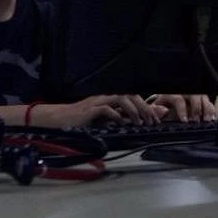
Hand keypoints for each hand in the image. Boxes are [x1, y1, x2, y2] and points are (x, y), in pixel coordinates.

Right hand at [37, 94, 159, 127]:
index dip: (147, 106)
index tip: (156, 118)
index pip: (134, 96)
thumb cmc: (84, 119)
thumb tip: (142, 120)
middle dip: (144, 107)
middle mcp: (107, 95)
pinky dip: (116, 115)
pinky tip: (122, 123)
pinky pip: (106, 108)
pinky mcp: (90, 109)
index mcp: (112, 97)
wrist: (61, 119)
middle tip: (152, 120)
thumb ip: (123, 117)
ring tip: (140, 122)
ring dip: (133, 110)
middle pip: (131, 95)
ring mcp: (99, 100)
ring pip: (121, 98)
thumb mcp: (108, 119)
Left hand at [150, 94, 215, 122]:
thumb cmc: (163, 106)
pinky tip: (212, 117)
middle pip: (194, 96)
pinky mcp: (201, 99)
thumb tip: (164, 111)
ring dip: (206, 109)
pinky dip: (211, 109)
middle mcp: (185, 93)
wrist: (168, 101)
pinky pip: (208, 101)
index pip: (179, 100)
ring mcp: (194, 95)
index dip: (182, 110)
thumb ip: (156, 111)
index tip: (185, 121)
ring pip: (203, 97)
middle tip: (197, 122)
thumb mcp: (157, 108)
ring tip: (207, 120)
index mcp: (173, 94)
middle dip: (196, 109)